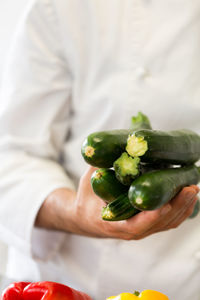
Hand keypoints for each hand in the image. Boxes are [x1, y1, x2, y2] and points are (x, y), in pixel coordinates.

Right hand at [36, 166, 198, 240]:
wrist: (84, 216)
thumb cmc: (87, 197)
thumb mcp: (92, 179)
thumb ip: (104, 163)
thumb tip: (123, 142)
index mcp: (112, 222)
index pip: (136, 225)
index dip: (152, 217)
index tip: (165, 203)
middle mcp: (130, 231)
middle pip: (159, 224)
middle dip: (177, 206)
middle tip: (190, 187)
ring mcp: (140, 230)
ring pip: (166, 224)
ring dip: (182, 208)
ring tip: (193, 189)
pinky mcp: (147, 226)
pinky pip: (167, 222)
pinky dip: (180, 212)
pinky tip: (189, 198)